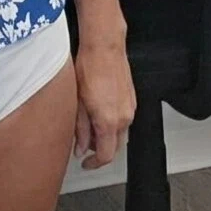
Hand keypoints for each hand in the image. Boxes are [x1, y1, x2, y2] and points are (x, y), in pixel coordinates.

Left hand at [73, 41, 135, 169]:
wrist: (104, 46)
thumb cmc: (89, 67)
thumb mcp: (78, 101)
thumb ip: (80, 129)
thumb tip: (81, 148)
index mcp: (109, 121)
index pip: (106, 155)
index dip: (94, 164)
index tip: (85, 163)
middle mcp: (124, 118)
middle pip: (115, 147)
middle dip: (100, 150)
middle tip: (84, 145)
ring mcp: (130, 108)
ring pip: (120, 133)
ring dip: (106, 136)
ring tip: (88, 126)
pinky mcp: (132, 99)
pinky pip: (123, 119)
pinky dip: (112, 123)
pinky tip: (99, 112)